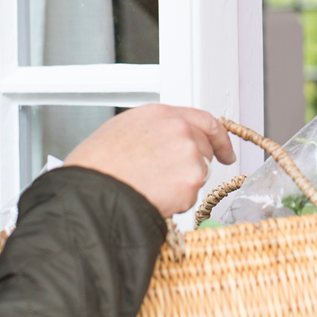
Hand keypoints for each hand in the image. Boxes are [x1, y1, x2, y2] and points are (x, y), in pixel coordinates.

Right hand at [64, 104, 236, 217]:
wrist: (92, 194)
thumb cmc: (96, 168)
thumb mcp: (121, 131)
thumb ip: (153, 131)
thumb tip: (163, 142)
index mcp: (160, 114)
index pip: (204, 120)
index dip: (218, 138)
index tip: (225, 151)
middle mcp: (179, 129)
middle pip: (203, 149)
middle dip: (193, 166)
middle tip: (172, 180)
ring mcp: (188, 154)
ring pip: (198, 174)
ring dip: (182, 184)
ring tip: (150, 187)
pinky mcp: (191, 180)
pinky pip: (192, 195)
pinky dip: (177, 202)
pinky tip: (153, 197)